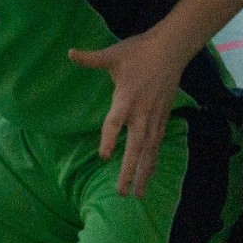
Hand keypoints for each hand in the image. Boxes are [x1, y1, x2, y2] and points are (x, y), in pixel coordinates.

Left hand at [70, 32, 187, 196]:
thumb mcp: (113, 54)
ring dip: (144, 172)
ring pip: (149, 150)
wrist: (171, 49)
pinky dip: (153, 160)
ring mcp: (154, 116)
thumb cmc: (139, 51)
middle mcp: (141, 112)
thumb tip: (70, 52)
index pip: (115, 122)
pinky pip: (158, 143)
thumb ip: (92, 59)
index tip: (104, 156)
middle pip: (136, 146)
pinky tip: (150, 174)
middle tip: (122, 192)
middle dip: (129, 170)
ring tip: (138, 194)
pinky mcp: (163, 116)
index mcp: (126, 97)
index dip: (109, 139)